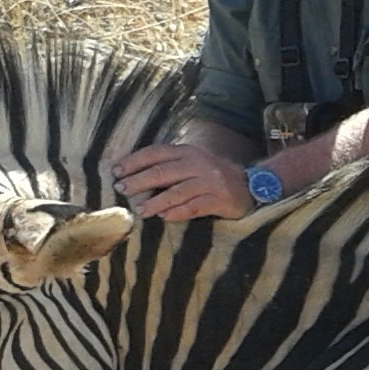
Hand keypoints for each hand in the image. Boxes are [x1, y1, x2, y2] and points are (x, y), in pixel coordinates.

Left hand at [113, 143, 253, 220]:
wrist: (252, 185)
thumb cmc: (214, 176)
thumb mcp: (193, 163)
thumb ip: (170, 167)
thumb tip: (134, 177)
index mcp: (188, 151)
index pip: (156, 153)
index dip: (134, 161)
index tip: (116, 171)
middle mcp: (198, 163)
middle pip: (163, 171)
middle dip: (139, 181)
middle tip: (121, 189)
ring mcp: (210, 181)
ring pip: (177, 191)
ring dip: (156, 202)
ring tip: (140, 210)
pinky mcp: (219, 199)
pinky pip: (194, 207)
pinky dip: (177, 213)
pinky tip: (164, 218)